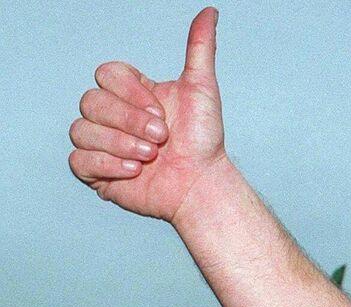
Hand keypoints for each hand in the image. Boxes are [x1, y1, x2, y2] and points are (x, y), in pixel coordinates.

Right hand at [69, 8, 225, 222]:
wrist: (202, 184)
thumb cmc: (203, 142)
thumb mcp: (203, 89)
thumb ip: (200, 49)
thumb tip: (210, 13)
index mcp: (131, 93)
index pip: (106, 74)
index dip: (130, 94)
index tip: (161, 112)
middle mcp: (113, 116)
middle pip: (91, 101)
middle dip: (129, 121)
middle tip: (161, 137)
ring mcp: (102, 143)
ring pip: (81, 130)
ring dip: (121, 144)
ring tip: (150, 157)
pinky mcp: (96, 171)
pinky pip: (79, 160)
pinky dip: (109, 165)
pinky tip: (135, 171)